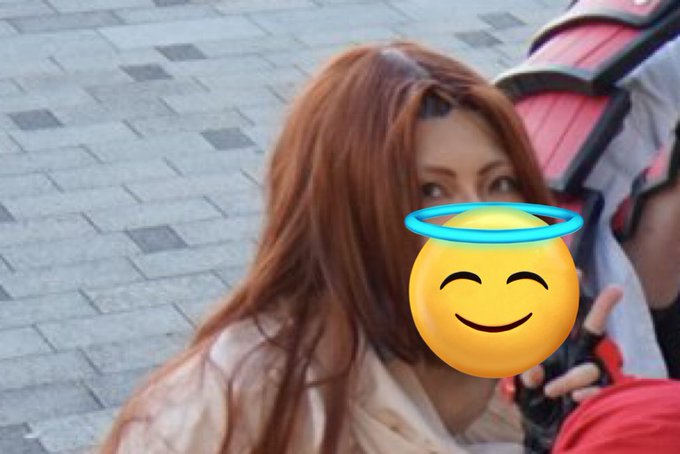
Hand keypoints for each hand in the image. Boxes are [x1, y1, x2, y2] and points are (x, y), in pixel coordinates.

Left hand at [514, 282, 622, 452]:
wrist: (541, 422)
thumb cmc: (532, 393)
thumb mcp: (521, 383)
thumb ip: (524, 374)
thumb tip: (533, 371)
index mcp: (558, 345)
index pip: (564, 318)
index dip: (569, 295)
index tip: (575, 272)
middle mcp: (577, 354)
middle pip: (594, 328)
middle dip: (603, 308)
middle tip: (615, 290)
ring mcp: (589, 372)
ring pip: (589, 368)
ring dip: (570, 379)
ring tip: (550, 390)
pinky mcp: (597, 393)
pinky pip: (597, 391)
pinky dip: (584, 394)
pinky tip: (572, 398)